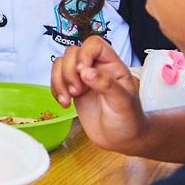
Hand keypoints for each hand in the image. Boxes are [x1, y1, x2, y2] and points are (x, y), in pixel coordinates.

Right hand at [51, 36, 147, 153]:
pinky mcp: (74, 90)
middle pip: (73, 52)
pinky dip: (55, 90)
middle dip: (69, 72)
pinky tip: (64, 103)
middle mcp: (97, 69)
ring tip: (68, 99)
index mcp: (113, 66)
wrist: (123, 140)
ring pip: (61, 64)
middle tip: (77, 91)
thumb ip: (106, 85)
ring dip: (59, 81)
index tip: (83, 73)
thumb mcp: (123, 103)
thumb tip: (86, 72)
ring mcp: (84, 79)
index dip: (84, 54)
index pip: (94, 44)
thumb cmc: (130, 121)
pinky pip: (56, 79)